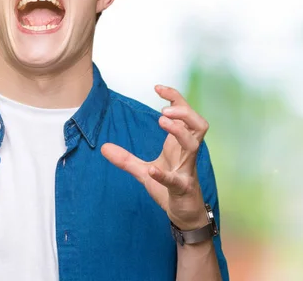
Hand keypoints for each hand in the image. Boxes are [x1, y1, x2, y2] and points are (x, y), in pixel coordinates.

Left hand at [101, 85, 208, 229]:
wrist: (183, 215)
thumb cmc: (170, 189)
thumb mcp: (144, 172)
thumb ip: (126, 159)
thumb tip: (103, 147)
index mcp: (180, 145)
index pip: (185, 113)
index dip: (175, 98)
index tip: (157, 88)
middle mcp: (188, 153)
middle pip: (198, 124)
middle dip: (184, 111)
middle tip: (163, 109)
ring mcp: (187, 170)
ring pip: (194, 145)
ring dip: (180, 131)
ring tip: (162, 121)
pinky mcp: (183, 189)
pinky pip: (177, 180)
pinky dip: (165, 175)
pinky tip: (153, 170)